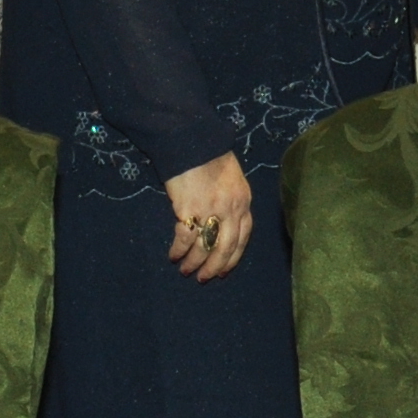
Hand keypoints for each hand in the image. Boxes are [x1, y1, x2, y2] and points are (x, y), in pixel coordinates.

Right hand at [163, 153, 253, 281]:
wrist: (192, 140)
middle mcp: (231, 208)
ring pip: (205, 247)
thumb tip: (223, 226)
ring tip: (185, 270)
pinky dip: (179, 250)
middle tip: (203, 278)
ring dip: (194, 262)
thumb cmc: (210, 156)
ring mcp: (211, 209)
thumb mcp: (232, 179)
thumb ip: (232, 202)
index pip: (243, 238)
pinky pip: (186, 238)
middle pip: (226, 248)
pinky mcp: (190, 209)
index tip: (224, 271)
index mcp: (244, 201)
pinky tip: (173, 255)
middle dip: (214, 267)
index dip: (233, 258)